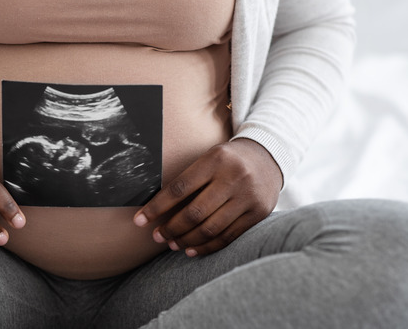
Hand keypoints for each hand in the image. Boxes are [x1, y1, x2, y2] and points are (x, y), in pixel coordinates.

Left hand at [133, 138, 281, 256]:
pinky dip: (207, 247)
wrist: (268, 156)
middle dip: (171, 228)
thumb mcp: (208, 158)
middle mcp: (233, 178)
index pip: (179, 188)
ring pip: (211, 228)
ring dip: (187, 240)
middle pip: (195, 212)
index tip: (140, 220)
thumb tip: (156, 208)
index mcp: (215, 160)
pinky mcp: (258, 213)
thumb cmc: (227, 160)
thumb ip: (188, 180)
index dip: (157, 207)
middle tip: (157, 237)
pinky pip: (228, 237)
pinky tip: (191, 250)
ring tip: (172, 244)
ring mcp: (247, 197)